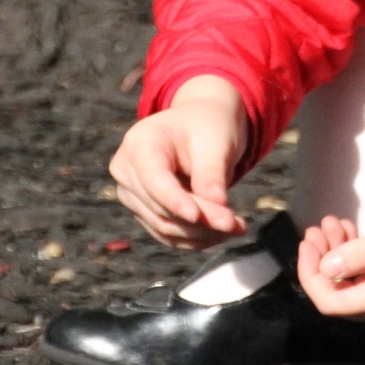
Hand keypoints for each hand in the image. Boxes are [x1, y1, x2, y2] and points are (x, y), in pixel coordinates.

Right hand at [109, 76, 250, 249]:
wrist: (200, 126)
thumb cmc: (208, 127)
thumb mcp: (216, 142)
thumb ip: (212, 174)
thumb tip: (216, 207)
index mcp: (140, 142)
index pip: (153, 179)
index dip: (174, 201)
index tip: (198, 216)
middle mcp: (126, 170)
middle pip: (161, 208)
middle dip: (201, 221)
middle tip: (237, 225)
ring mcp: (131, 194)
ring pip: (165, 227)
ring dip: (202, 234)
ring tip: (237, 227)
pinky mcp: (143, 212)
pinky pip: (168, 235)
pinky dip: (196, 238)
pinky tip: (222, 232)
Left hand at [296, 188, 364, 321]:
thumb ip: (358, 255)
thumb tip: (326, 268)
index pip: (330, 303)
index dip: (310, 275)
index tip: (307, 241)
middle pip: (341, 294)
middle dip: (323, 260)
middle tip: (318, 225)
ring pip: (355, 283)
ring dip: (339, 255)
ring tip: (332, 222)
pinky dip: (358, 256)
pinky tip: (352, 230)